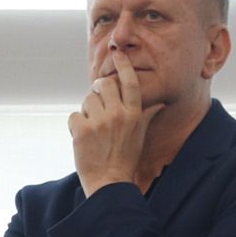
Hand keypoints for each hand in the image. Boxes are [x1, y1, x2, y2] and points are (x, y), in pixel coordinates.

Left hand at [69, 52, 164, 196]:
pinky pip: (74, 115)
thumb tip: (160, 102)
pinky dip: (75, 125)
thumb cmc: (126, 159)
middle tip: (97, 100)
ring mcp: (100, 122)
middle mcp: (119, 115)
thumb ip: (147, 115)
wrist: (110, 183)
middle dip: (98, 89)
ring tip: (92, 128)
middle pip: (104, 84)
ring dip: (86, 111)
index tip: (117, 53)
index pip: (130, 82)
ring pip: (87, 100)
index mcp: (135, 114)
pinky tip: (83, 137)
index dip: (123, 65)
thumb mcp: (140, 135)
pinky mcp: (82, 131)